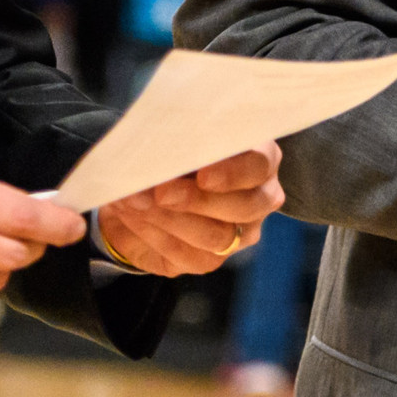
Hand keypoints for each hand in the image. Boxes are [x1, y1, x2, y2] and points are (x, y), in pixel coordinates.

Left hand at [99, 143, 284, 275]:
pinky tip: (135, 216)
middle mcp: (259, 198)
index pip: (261, 164)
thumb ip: (180, 141)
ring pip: (219, 236)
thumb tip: (167, 150)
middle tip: (161, 191)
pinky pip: (190, 255)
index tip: (202, 175)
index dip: (234, 172)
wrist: (139, 189)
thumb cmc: (167, 152)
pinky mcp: (210, 259)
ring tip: (135, 200)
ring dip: (171, 218)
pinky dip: (157, 234)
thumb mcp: (174, 137)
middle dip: (199, 200)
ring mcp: (239, 233)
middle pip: (247, 206)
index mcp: (259, 158)